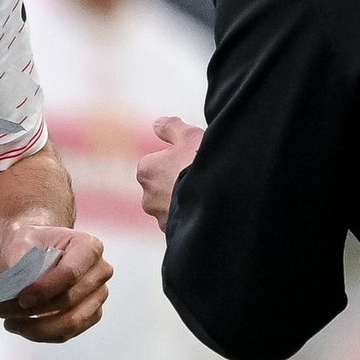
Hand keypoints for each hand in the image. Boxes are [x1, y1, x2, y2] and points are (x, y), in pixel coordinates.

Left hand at [0, 226, 112, 342]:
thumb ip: (23, 264)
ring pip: (70, 323)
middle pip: (69, 300)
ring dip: (36, 327)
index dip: (45, 289)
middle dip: (34, 310)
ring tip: (8, 322)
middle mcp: (100, 271)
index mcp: (88, 245)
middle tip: (2, 309)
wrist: (31, 253)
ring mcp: (98, 296)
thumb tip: (22, 290)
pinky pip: (66, 333)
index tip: (21, 298)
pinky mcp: (89, 316)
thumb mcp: (20, 244)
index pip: (71, 273)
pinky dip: (41, 334)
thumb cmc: (28, 245)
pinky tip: (20, 327)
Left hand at [137, 115, 203, 230]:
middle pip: (162, 186)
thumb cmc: (198, 165)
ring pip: (171, 206)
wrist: (214, 201)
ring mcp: (160, 218)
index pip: (156, 163)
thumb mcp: (188, 135)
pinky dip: (190, 217)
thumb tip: (157, 124)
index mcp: (145, 170)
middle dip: (176, 183)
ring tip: (206, 195)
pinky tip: (207, 211)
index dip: (175, 160)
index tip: (191, 160)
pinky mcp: (174, 235)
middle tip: (198, 177)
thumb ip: (171, 127)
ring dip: (183, 202)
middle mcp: (147, 196)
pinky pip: (182, 223)